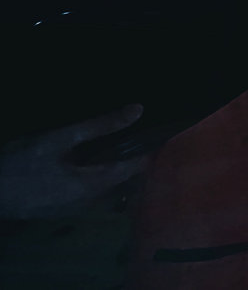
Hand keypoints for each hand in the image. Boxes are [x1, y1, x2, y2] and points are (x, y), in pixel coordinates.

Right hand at [0, 105, 146, 219]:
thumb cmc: (20, 164)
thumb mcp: (58, 139)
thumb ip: (99, 126)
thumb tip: (137, 111)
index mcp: (95, 185)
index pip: (137, 167)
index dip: (148, 148)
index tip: (156, 130)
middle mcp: (92, 202)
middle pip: (125, 178)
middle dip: (132, 155)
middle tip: (135, 131)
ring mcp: (77, 208)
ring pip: (108, 185)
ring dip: (115, 165)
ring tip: (114, 140)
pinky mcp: (63, 208)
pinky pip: (92, 190)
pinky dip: (97, 174)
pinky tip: (89, 158)